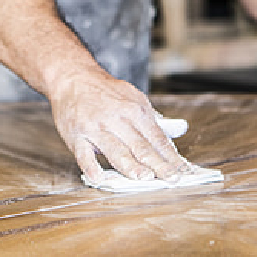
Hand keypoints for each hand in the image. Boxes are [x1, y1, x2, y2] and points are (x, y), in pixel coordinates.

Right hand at [47, 67, 190, 183]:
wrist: (73, 77)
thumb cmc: (105, 92)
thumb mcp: (134, 98)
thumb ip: (155, 118)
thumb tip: (180, 129)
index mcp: (135, 110)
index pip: (158, 138)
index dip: (171, 157)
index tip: (184, 172)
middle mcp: (118, 119)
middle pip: (141, 146)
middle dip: (158, 164)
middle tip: (172, 179)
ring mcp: (96, 128)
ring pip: (116, 151)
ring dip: (131, 166)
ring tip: (145, 178)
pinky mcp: (76, 136)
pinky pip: (84, 155)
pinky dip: (91, 167)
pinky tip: (99, 178)